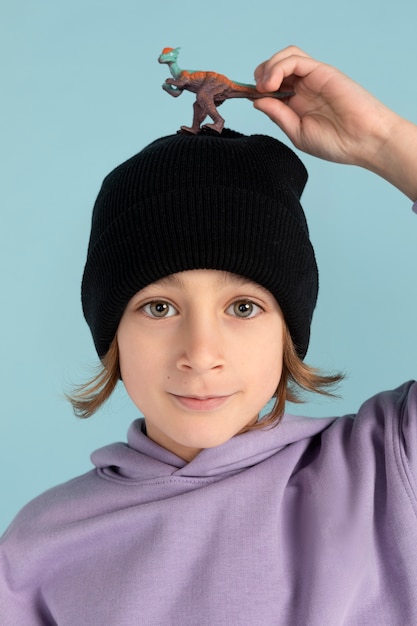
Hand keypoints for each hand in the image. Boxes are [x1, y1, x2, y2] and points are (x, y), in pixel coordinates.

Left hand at [254, 46, 416, 199]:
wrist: (363, 141)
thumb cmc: (336, 143)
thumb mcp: (297, 133)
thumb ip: (278, 115)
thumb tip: (256, 100)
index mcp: (296, 105)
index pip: (270, 88)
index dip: (255, 89)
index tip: (245, 98)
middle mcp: (303, 89)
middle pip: (274, 68)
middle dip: (259, 75)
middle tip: (256, 91)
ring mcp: (312, 78)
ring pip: (284, 57)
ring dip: (267, 68)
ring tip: (264, 87)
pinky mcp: (321, 71)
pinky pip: (294, 59)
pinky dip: (278, 66)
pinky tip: (273, 84)